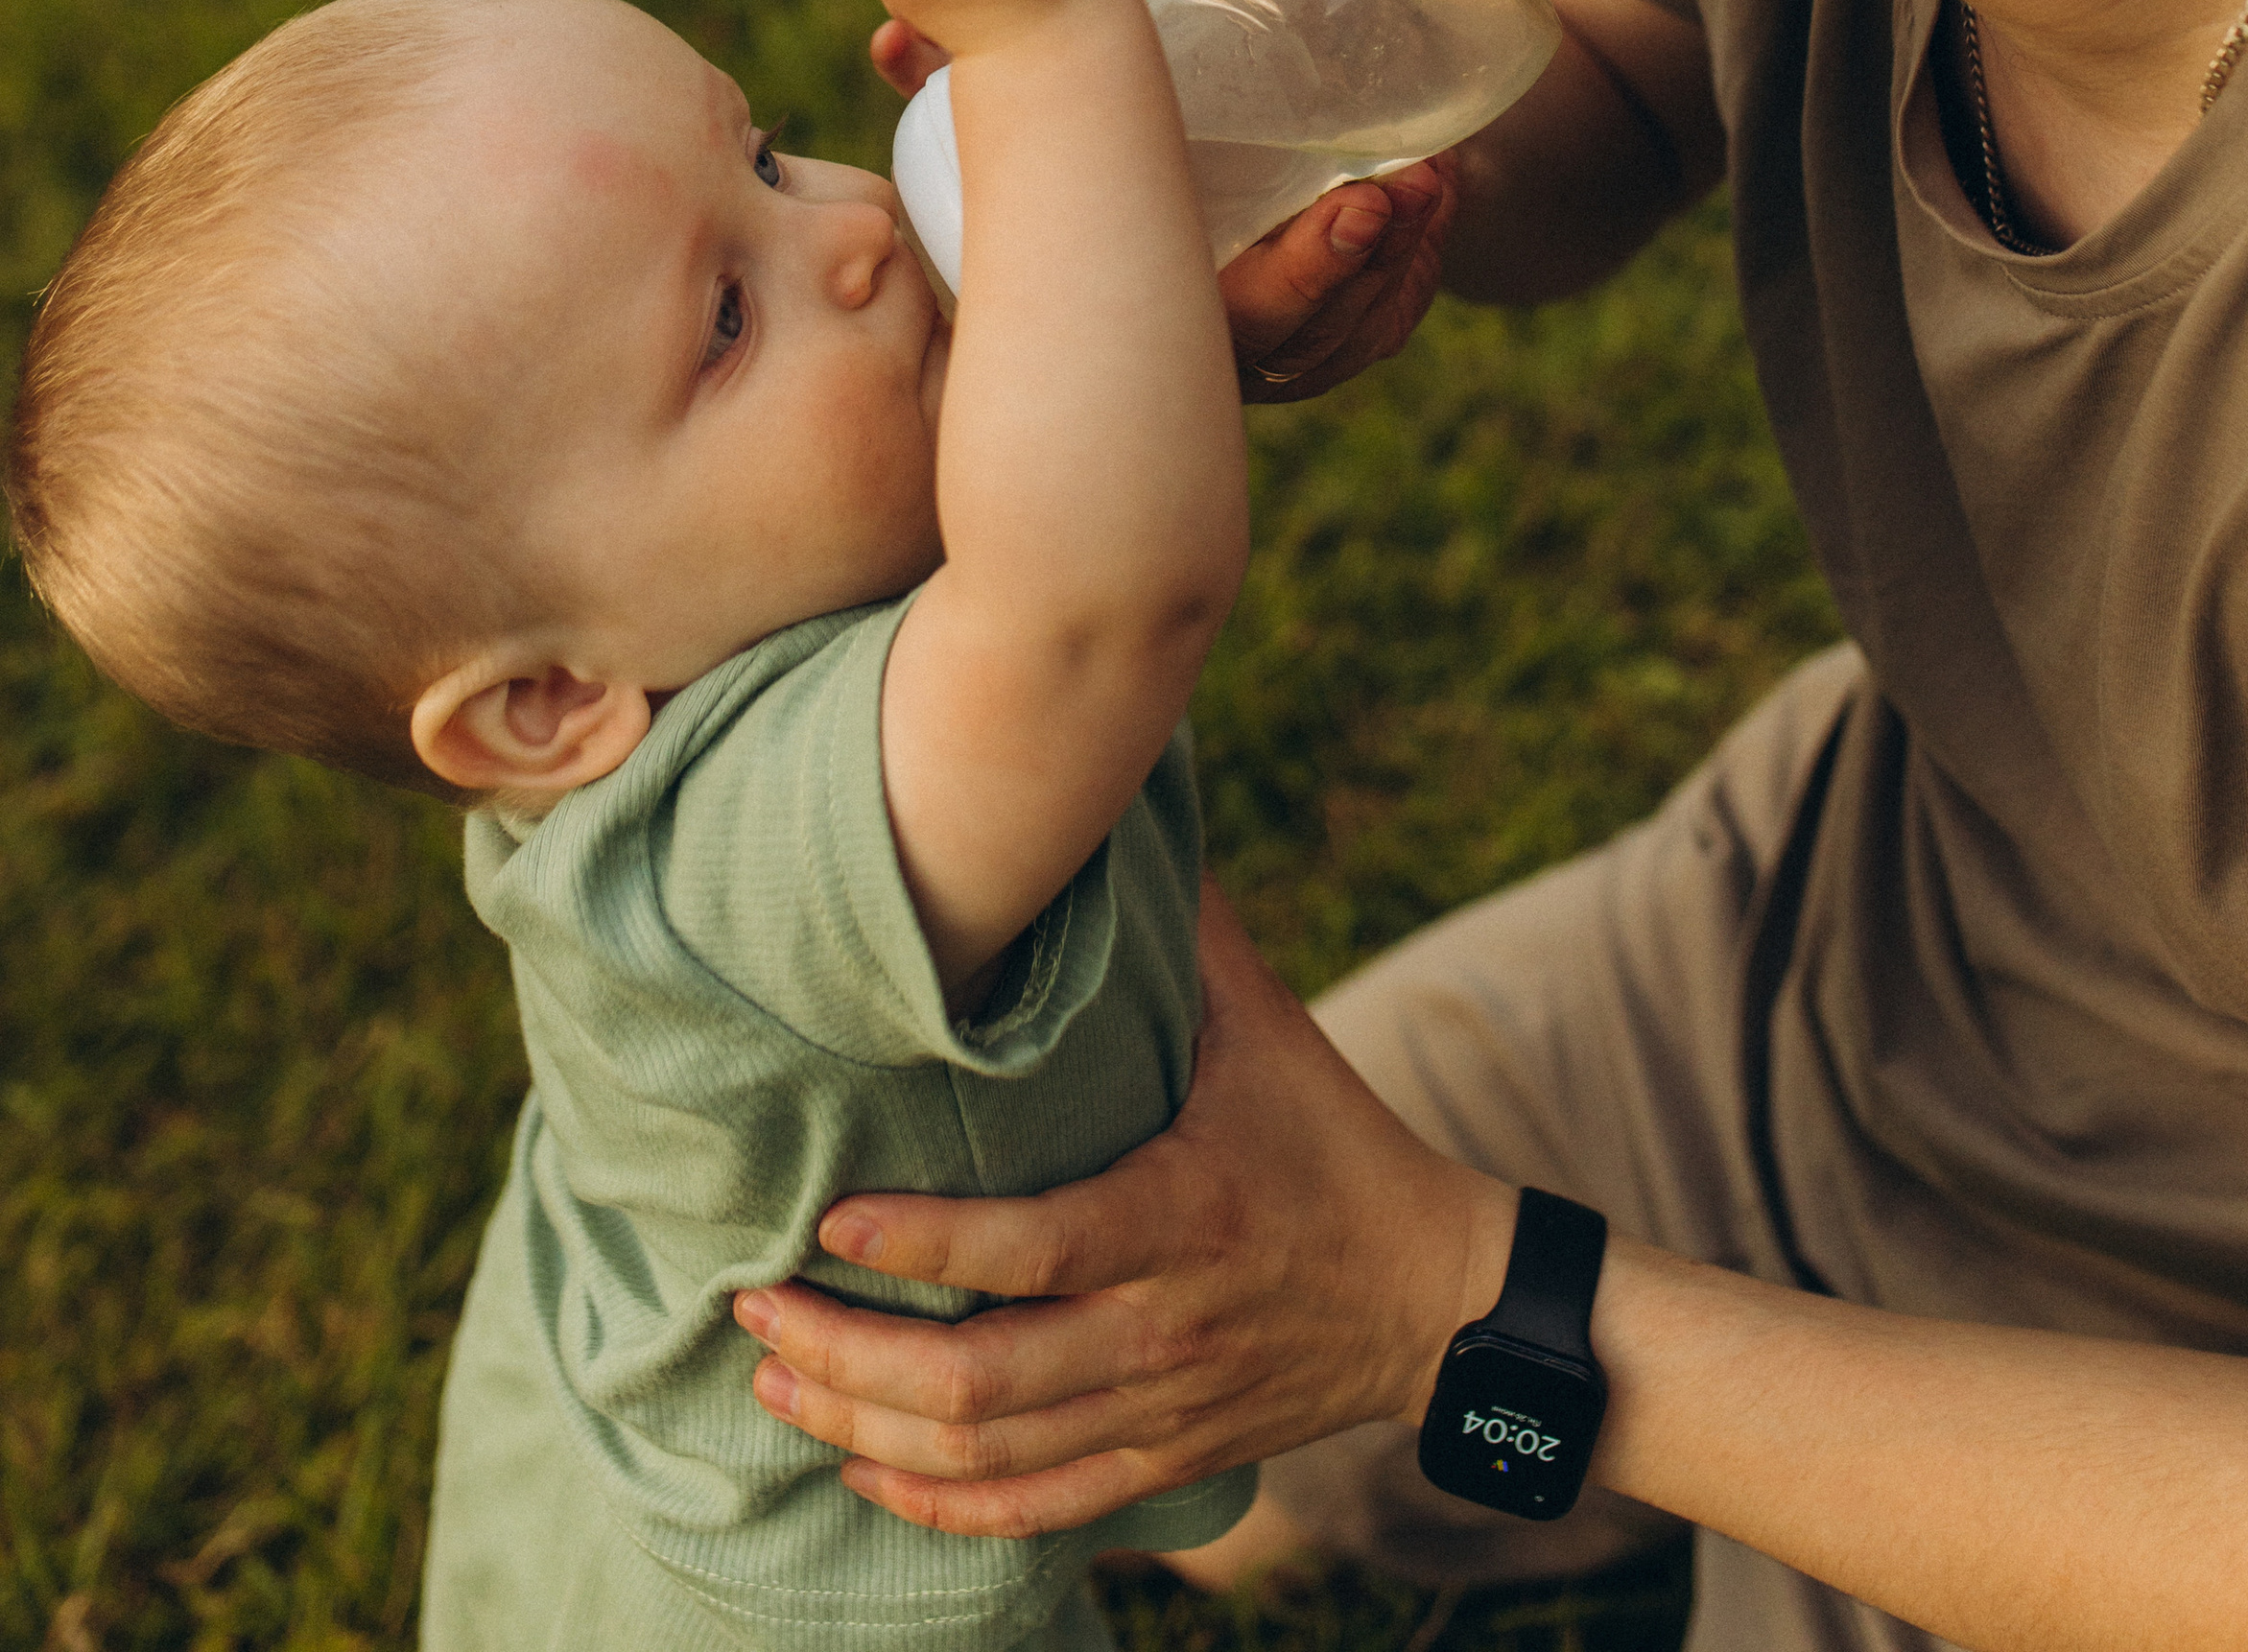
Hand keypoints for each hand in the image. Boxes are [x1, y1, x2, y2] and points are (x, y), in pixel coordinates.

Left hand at [733, 880, 1511, 1533]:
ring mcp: (1163, 1409)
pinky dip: (939, 1502)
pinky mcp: (1165, 1462)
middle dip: (853, 1354)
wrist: (1431, 1295)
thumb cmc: (1331, 1137)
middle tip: (754, 1306)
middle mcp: (1166, 1328)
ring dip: (868, 1427)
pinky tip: (862, 1467)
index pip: (1040, 1248)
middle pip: (988, 1380)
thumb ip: (1187, 930)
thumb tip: (1114, 798)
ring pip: (994, 1455)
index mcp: (1185, 1215)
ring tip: (776, 1378)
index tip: (827, 1222)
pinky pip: (1037, 1510)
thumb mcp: (1269, 1027)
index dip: (928, 1247)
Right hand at [870, 21, 1456, 403]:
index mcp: (1153, 315)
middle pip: (1316, 338)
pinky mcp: (1319, 329)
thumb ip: (968, 86)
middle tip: (1408, 184)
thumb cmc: (1077, 159)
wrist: (1140, 196)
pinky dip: (1420, 267)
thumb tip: (896, 35)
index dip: (1312, 271)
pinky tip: (1439, 200)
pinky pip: (1380, 323)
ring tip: (1436, 177)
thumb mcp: (1034, 119)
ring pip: (1357, 334)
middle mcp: (1212, 352)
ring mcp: (1270, 349)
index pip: (1246, 323)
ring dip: (1407, 260)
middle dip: (1372, 266)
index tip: (1357, 199)